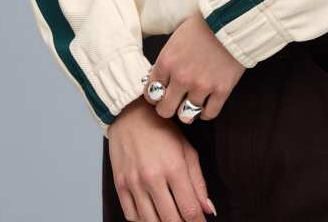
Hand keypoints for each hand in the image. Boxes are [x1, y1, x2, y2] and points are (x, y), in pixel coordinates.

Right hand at [107, 97, 215, 221]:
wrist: (130, 115)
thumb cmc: (161, 129)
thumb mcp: (186, 149)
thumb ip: (198, 181)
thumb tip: (208, 209)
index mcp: (174, 168)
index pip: (190, 210)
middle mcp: (152, 178)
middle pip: (171, 221)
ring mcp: (134, 183)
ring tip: (171, 220)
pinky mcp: (119, 185)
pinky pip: (131, 216)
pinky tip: (152, 218)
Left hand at [144, 9, 245, 121]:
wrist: (230, 20)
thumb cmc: (201, 26)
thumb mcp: (174, 40)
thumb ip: (166, 62)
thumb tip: (157, 78)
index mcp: (166, 63)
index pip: (150, 93)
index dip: (154, 96)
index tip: (159, 95)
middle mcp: (181, 78)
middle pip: (164, 110)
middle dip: (166, 108)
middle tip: (172, 103)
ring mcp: (202, 86)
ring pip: (186, 116)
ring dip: (186, 112)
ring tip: (189, 106)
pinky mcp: (222, 90)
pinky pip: (209, 114)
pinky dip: (205, 113)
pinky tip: (205, 105)